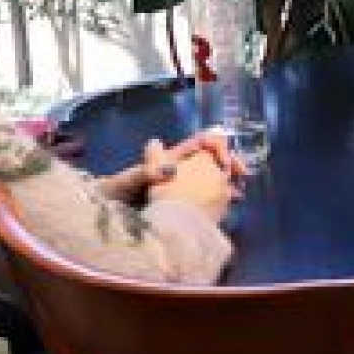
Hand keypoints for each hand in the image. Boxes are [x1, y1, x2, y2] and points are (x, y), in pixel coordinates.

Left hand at [127, 134, 242, 220]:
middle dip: (230, 162)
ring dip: (229, 180)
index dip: (218, 146)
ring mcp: (186, 184)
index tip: (224, 162)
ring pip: (215, 176)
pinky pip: (209, 195)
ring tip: (240, 191)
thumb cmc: (119, 190)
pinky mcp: (187, 201)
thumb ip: (147, 171)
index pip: (203, 142)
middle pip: (213, 158)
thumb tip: (168, 165)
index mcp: (173, 156)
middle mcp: (183, 168)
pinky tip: (231, 203)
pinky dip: (222, 197)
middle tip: (242, 175)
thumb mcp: (131, 179)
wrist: (111, 210)